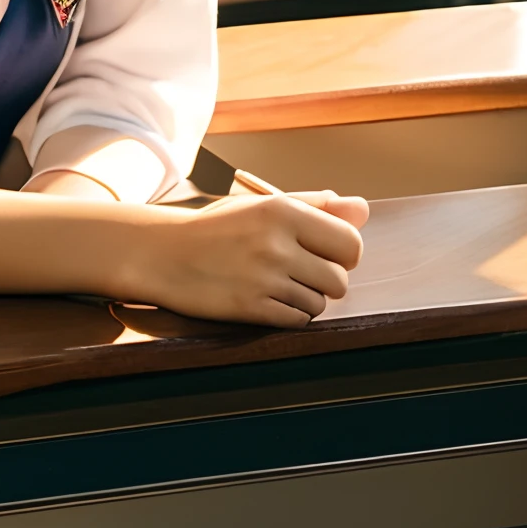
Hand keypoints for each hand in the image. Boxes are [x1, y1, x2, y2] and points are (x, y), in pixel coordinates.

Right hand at [123, 191, 365, 328]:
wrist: (164, 252)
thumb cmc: (217, 227)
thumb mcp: (262, 205)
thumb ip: (315, 207)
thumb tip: (362, 208)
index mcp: (283, 210)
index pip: (350, 242)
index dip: (343, 254)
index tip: (324, 254)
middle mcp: (276, 242)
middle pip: (339, 280)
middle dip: (323, 281)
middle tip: (293, 270)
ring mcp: (264, 277)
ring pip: (320, 304)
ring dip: (303, 299)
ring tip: (272, 283)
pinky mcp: (251, 307)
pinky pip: (298, 321)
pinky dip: (287, 315)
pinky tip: (264, 298)